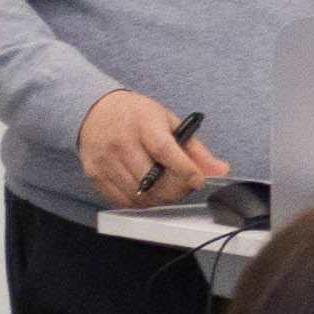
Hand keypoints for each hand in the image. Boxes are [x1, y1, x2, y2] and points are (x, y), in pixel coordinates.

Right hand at [79, 90, 230, 208]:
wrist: (96, 111)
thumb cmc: (135, 115)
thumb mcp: (168, 120)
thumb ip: (194, 148)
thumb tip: (218, 169)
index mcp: (142, 123)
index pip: (165, 151)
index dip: (185, 170)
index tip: (198, 180)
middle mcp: (121, 143)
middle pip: (152, 179)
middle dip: (176, 189)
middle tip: (185, 185)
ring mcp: (105, 161)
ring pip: (139, 195)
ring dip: (160, 198)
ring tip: (168, 187)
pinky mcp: (95, 175)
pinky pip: (123, 200)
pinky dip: (141, 201)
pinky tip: (148, 191)